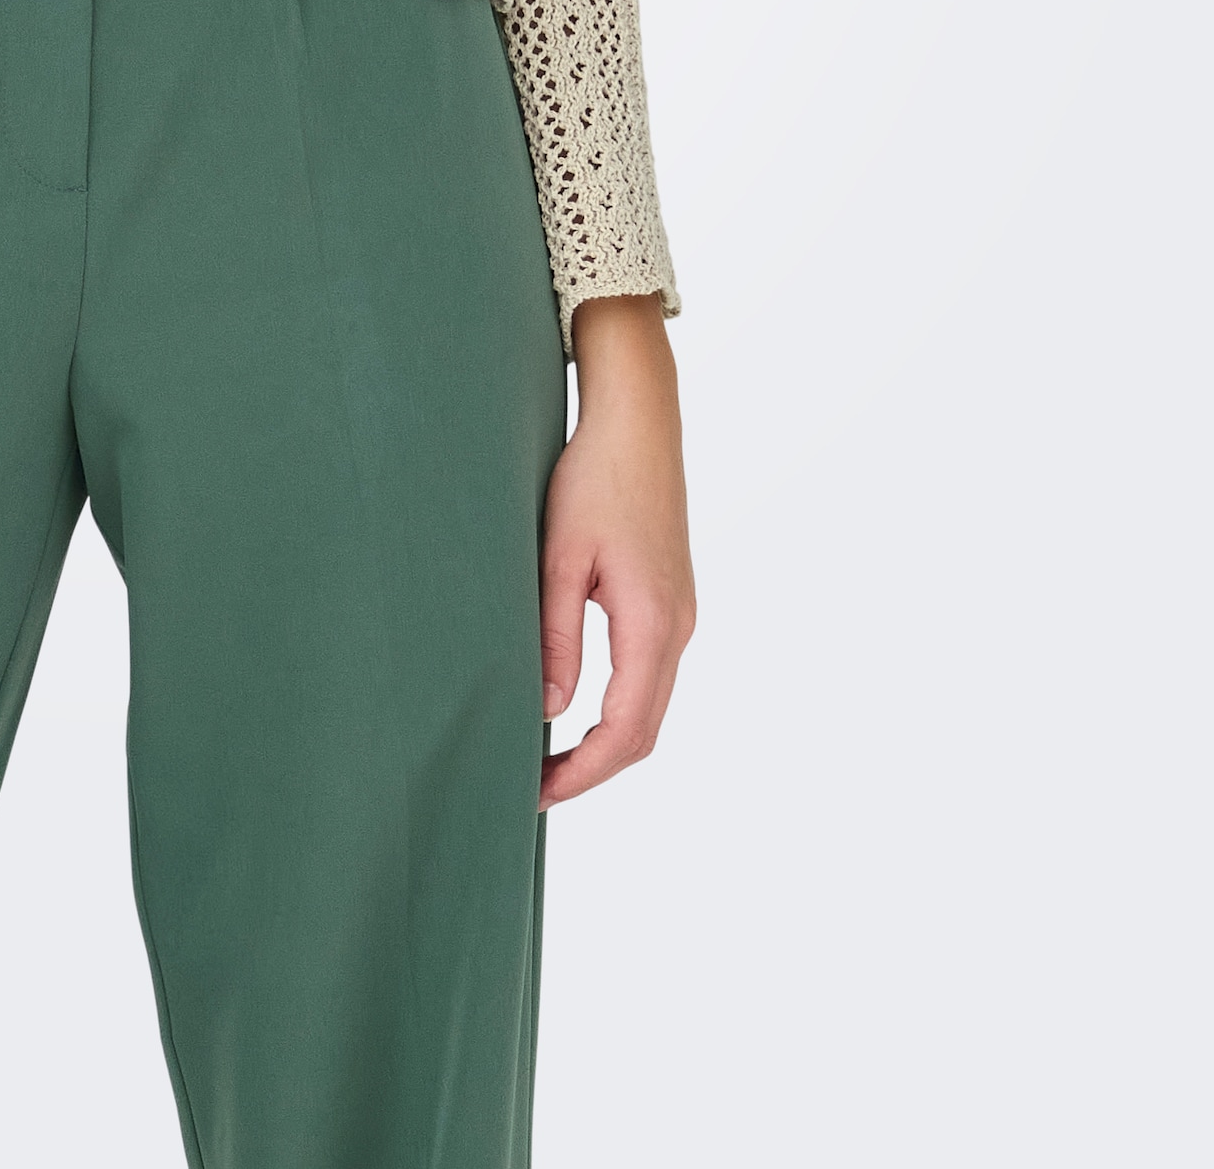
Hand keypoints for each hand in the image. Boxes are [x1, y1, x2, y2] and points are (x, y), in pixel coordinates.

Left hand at [540, 293, 694, 807]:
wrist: (638, 421)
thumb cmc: (593, 477)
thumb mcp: (560, 555)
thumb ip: (555, 635)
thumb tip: (547, 710)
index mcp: (653, 623)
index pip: (625, 731)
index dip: (582, 772)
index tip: (536, 793)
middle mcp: (678, 627)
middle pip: (644, 732)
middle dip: (591, 769)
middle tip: (533, 788)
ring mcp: (681, 616)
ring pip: (649, 706)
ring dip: (604, 742)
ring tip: (546, 757)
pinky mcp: (671, 601)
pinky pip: (649, 676)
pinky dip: (616, 709)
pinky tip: (574, 709)